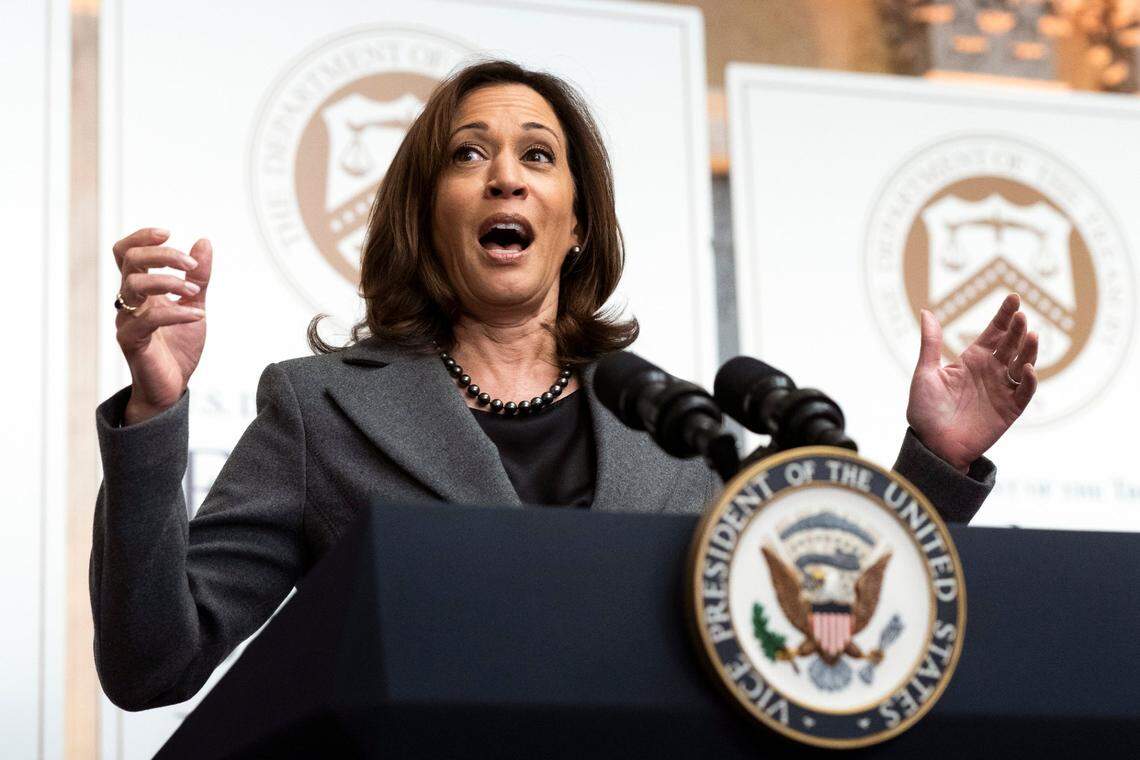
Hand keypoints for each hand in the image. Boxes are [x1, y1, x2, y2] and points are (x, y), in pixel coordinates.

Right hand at [113, 228, 212, 423]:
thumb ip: (199, 277)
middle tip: (191, 265)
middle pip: (129, 261)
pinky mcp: (131, 341)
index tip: (168, 234)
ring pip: (134, 286)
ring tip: (195, 291)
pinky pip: (149, 319)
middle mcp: (129, 301)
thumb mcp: (195, 305)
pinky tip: (198, 315)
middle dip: (162, 256)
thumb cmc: (178, 347)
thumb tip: (204, 242)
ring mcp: (127, 320)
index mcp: (141, 290)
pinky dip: (176, 312)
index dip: (141, 238)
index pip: (125, 253)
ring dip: (170, 281)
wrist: (172, 387)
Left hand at [906, 293, 1037, 472]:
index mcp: (972, 360)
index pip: (994, 333)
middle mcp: (990, 372)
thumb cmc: (925, 411)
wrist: (931, 445)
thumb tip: (926, 311)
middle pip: (1010, 345)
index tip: (1013, 297)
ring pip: (1022, 365)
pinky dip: (1029, 381)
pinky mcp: (1009, 410)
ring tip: (1031, 335)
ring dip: (1028, 351)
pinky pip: (1024, 393)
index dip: (1004, 316)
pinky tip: (1027, 368)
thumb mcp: (925, 373)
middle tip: (1021, 316)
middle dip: (1017, 330)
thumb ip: (931, 344)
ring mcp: (1001, 390)